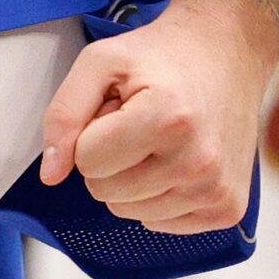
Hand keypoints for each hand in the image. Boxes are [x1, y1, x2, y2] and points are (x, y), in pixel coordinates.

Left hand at [39, 4, 271, 232]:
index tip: (117, 108)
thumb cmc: (160, 56)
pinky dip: (158, 196)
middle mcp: (198, 160)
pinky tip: (176, 159)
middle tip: (137, 120)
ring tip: (157, 138)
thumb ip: (64, 114)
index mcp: (167, 118)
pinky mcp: (228, 209)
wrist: (224, 54)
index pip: (87, 161)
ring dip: (133, 179)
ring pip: (131, 213)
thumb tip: (51, 173)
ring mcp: (216, 190)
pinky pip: (161, 224)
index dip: (91, 133)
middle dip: (109, 157)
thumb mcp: (100, 62)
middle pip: (106, 192)